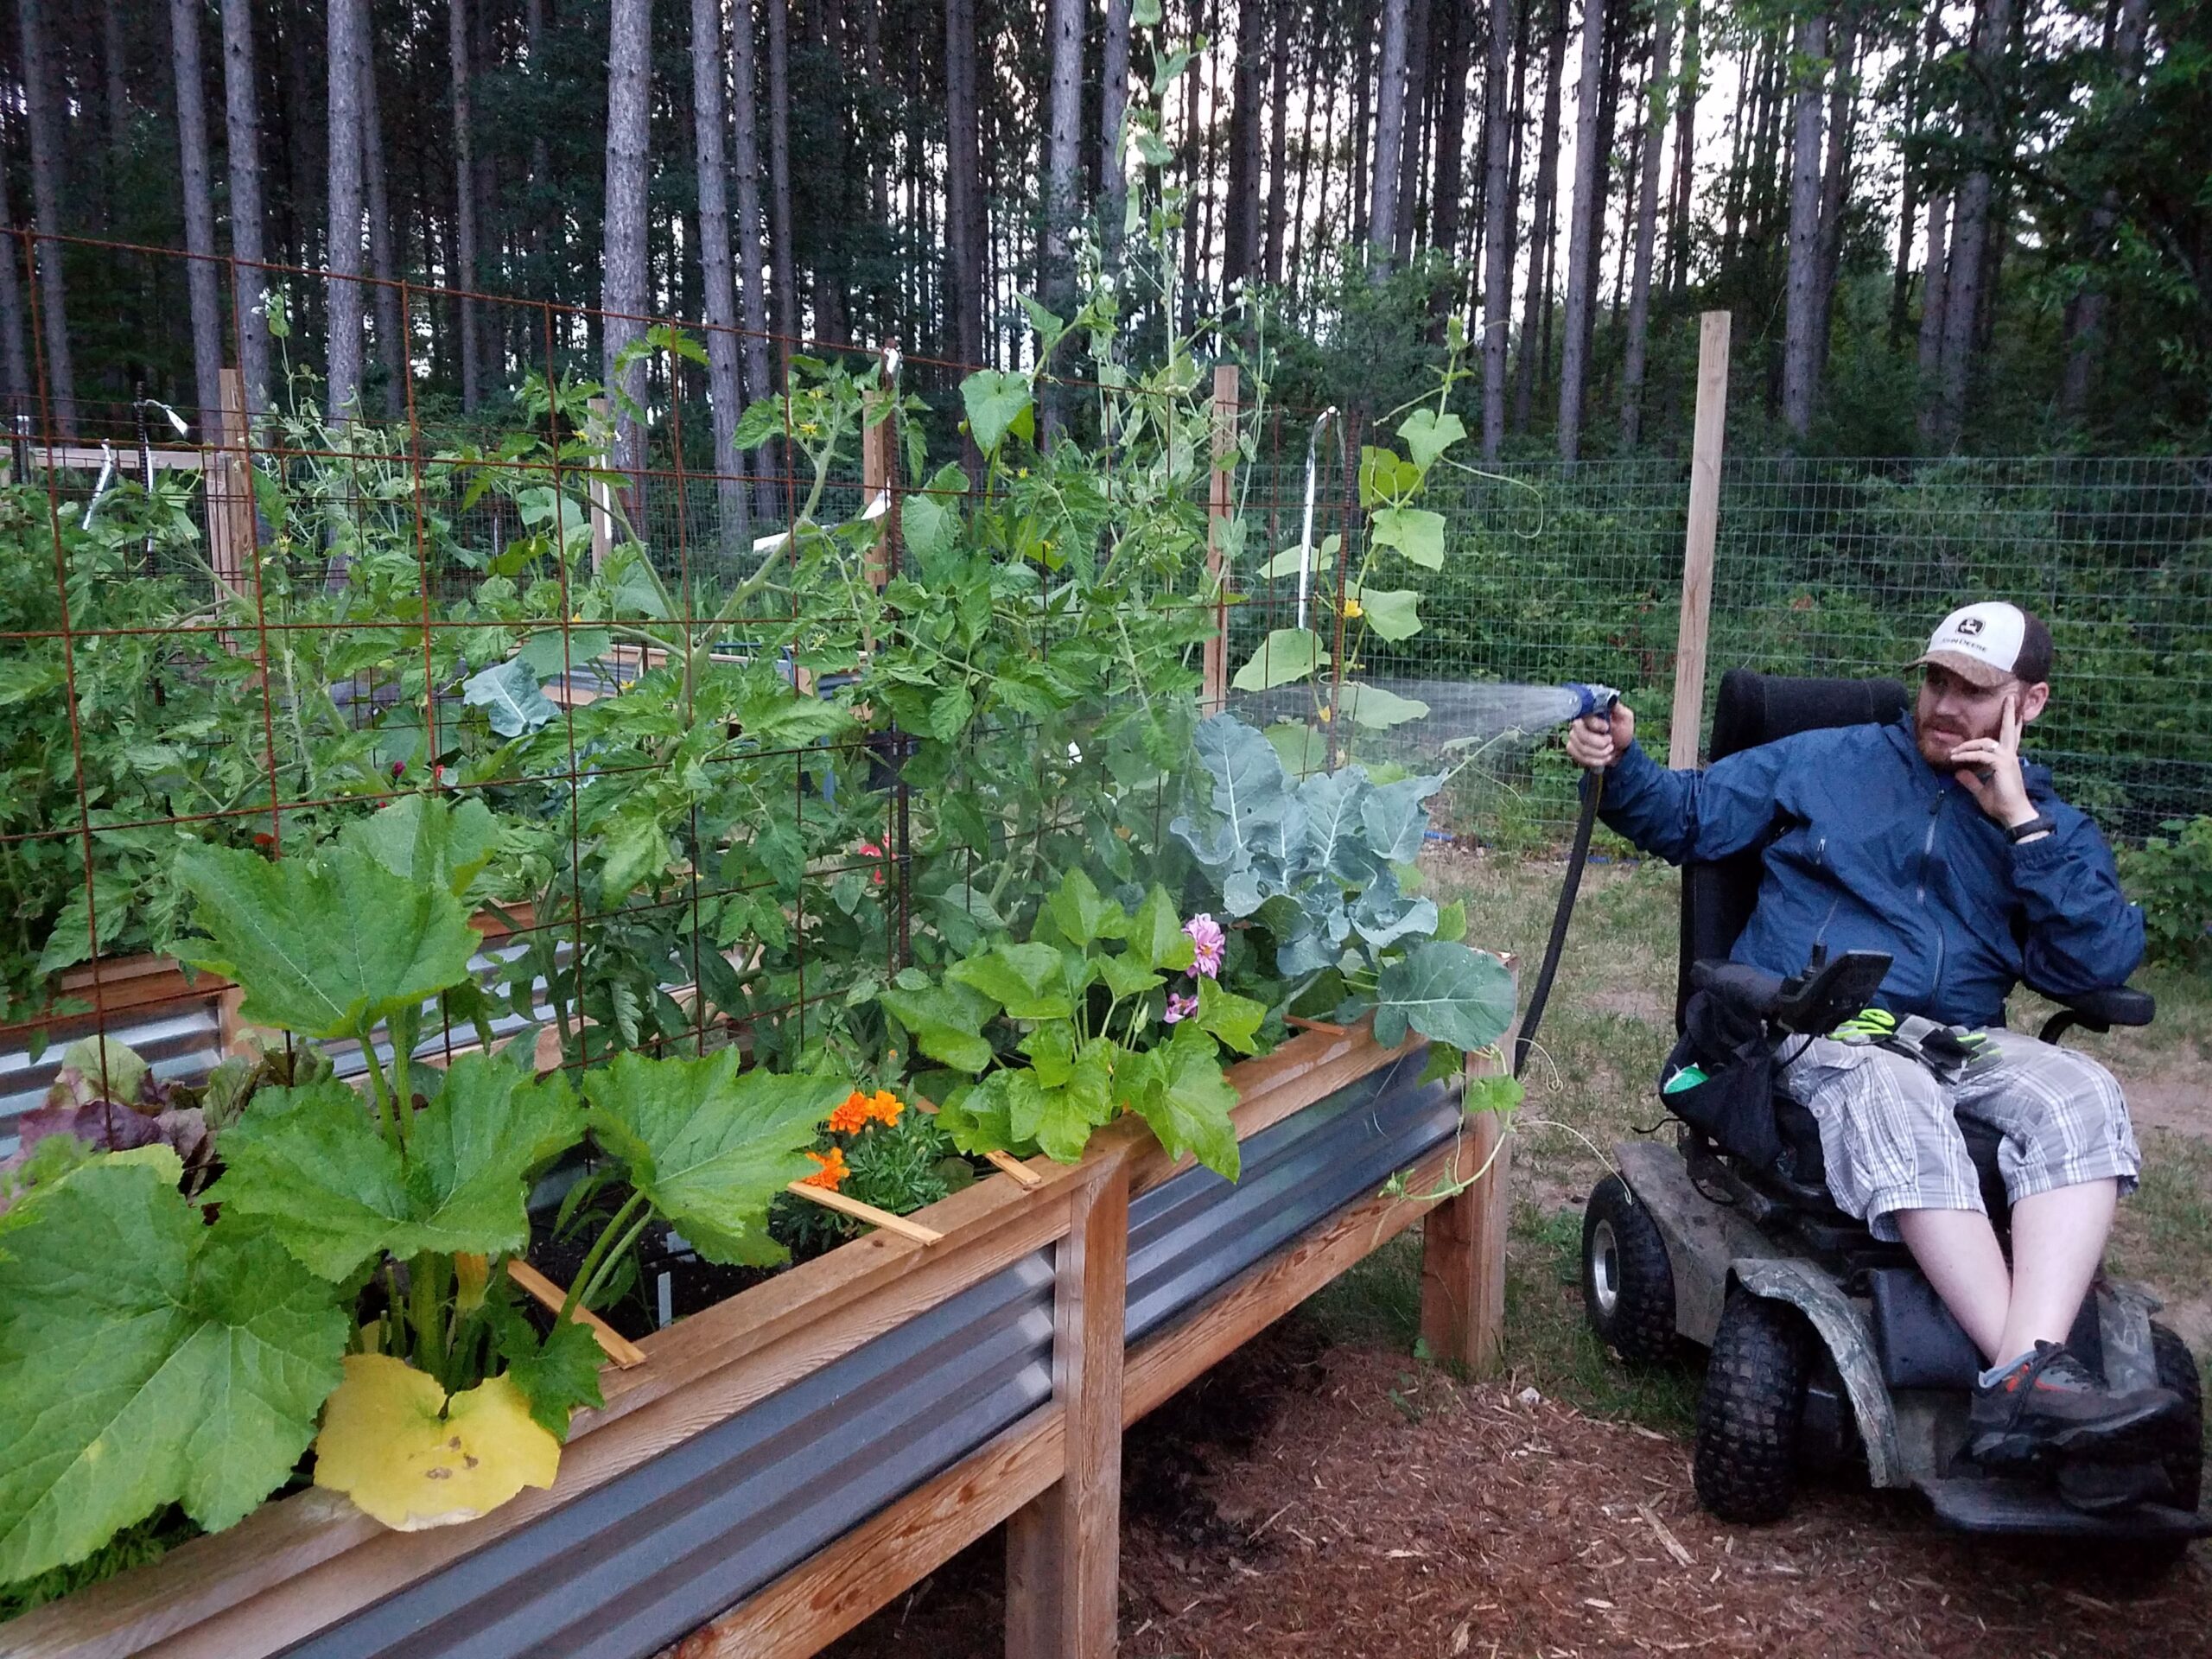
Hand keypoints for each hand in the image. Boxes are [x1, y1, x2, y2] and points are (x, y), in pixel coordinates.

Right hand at [1564, 701, 1634, 771]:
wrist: (1620, 749)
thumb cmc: (1622, 731)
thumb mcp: (1625, 717)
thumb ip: (1617, 707)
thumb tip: (1609, 698)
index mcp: (1591, 712)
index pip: (1584, 715)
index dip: (1595, 724)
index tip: (1606, 728)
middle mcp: (1579, 722)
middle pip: (1580, 734)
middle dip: (1599, 743)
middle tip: (1610, 742)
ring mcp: (1573, 735)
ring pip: (1581, 747)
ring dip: (1600, 753)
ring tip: (1609, 750)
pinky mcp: (1572, 748)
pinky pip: (1579, 756)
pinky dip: (1595, 760)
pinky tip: (1603, 758)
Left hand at [1950, 696, 2038, 828]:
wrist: (2012, 814)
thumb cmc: (2001, 804)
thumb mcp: (1981, 791)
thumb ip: (1971, 780)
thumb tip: (1958, 772)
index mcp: (2007, 760)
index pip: (2009, 738)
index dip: (2011, 724)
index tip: (2013, 710)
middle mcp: (2009, 756)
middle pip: (2008, 730)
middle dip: (2008, 713)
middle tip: (2009, 698)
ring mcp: (2007, 759)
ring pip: (1986, 743)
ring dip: (1967, 745)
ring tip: (1953, 753)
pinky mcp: (2002, 764)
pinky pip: (1981, 755)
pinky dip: (1967, 755)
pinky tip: (1956, 759)